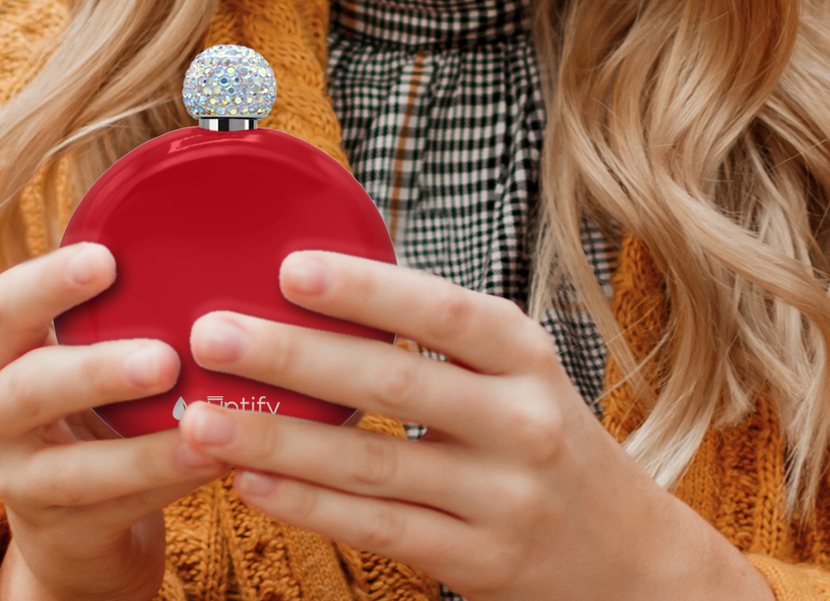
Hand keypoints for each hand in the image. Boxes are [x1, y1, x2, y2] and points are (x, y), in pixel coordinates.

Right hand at [0, 243, 226, 600]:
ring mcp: (20, 477)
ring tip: (203, 424)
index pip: (8, 304)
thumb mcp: (93, 343)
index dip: (50, 281)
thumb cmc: (98, 394)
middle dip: (96, 371)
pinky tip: (217, 459)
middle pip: (30, 387)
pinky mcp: (56, 529)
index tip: (106, 259)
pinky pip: (114, 508)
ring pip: (71, 468)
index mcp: (3, 348)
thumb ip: (131, 299)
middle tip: (164, 359)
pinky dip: (167, 481)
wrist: (73, 511)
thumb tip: (229, 223)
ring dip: (142, 448)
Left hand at [180, 252, 772, 600]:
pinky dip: (307, 505)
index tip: (290, 268)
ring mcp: (500, 497)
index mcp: (523, 354)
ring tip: (203, 419)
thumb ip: (445, 336)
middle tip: (214, 335)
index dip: (365, 289)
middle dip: (294, 356)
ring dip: (277, 439)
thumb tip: (332, 288)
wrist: (626, 553)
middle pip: (393, 383)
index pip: (439, 310)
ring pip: (371, 464)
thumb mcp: (519, 373)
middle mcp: (519, 420)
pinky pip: (377, 527)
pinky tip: (251, 481)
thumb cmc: (549, 438)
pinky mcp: (477, 561)